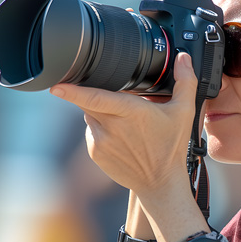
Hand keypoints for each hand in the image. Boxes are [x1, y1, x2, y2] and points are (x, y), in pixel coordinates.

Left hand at [50, 53, 197, 198]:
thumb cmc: (171, 146)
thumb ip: (184, 81)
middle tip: (119, 102)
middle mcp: (111, 126)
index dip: (73, 90)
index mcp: (130, 112)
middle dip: (98, 95)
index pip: (95, 97)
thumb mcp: (184, 112)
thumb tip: (183, 58)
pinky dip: (101, 129)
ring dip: (101, 113)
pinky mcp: (95, 153)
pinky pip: (91, 132)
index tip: (56, 85)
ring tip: (126, 124)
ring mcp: (100, 141)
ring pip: (90, 115)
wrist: (160, 182)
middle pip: (89, 101)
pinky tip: (120, 137)